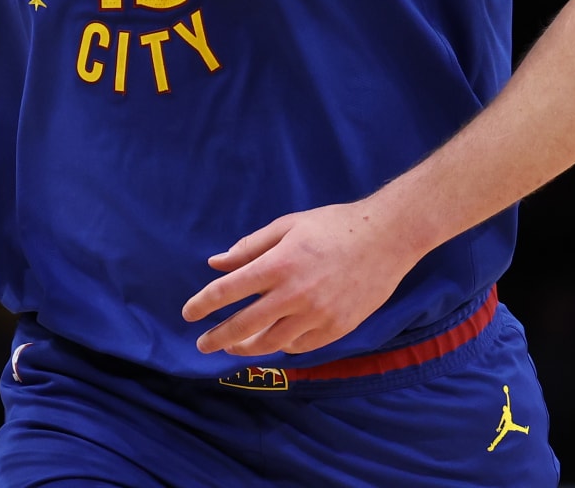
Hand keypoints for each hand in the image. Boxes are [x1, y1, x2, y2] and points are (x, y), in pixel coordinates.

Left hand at [180, 201, 419, 357]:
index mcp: (279, 264)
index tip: (188, 314)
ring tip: (233, 348)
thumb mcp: (287, 226)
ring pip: (271, 343)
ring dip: (247, 348)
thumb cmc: (333, 226)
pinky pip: (300, 346)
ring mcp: (317, 315)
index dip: (204, 304)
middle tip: (202, 345)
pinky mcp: (337, 329)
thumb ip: (249, 247)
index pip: (229, 290)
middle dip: (218, 338)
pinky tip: (271, 341)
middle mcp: (295, 294)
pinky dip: (281, 346)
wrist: (386, 239)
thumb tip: (215, 263)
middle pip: (245, 325)